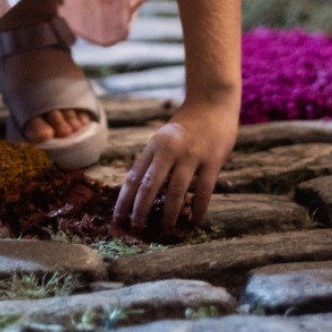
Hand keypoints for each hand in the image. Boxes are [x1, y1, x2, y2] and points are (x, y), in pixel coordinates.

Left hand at [112, 100, 237, 234]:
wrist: (213, 100)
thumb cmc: (188, 123)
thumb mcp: (165, 137)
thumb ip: (155, 160)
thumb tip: (141, 193)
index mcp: (154, 145)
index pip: (134, 177)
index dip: (124, 200)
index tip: (117, 219)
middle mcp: (169, 150)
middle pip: (150, 186)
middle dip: (141, 211)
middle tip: (137, 229)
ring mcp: (192, 155)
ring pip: (176, 192)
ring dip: (169, 215)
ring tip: (166, 230)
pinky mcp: (213, 160)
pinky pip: (203, 191)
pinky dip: (197, 209)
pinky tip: (194, 221)